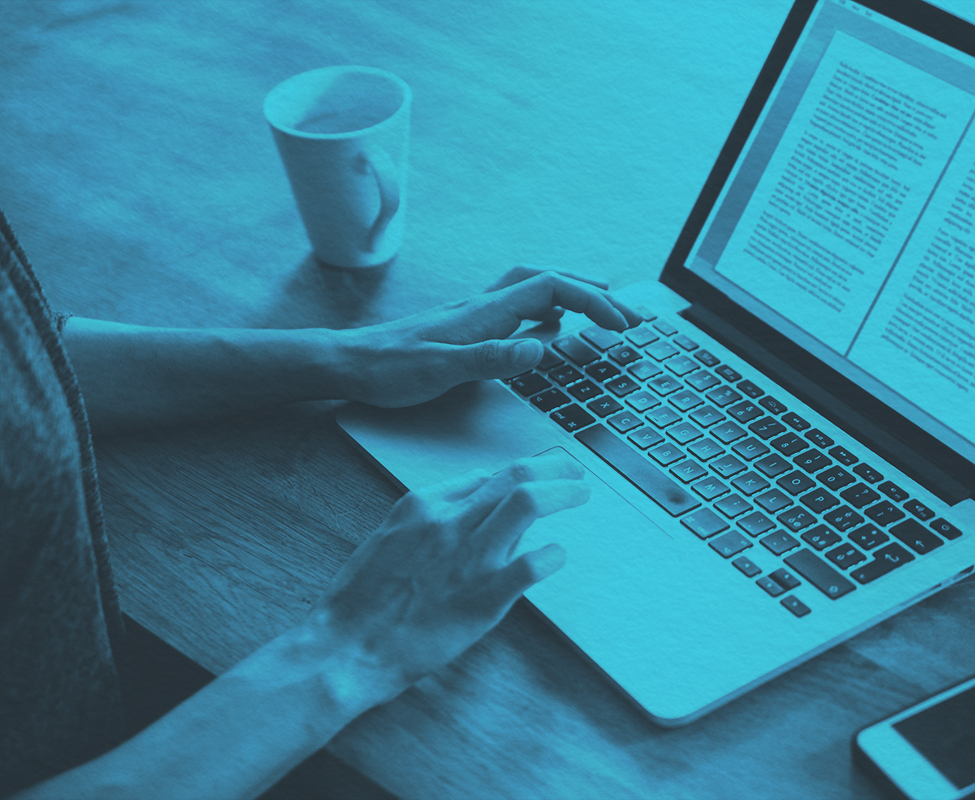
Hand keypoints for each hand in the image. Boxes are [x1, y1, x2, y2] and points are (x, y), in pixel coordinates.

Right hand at [305, 452, 587, 705]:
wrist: (346, 646)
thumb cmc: (362, 599)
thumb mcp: (390, 538)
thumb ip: (430, 517)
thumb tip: (472, 501)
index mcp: (424, 504)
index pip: (489, 475)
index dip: (523, 470)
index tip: (541, 472)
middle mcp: (449, 522)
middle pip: (515, 477)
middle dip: (553, 469)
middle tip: (574, 472)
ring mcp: (468, 558)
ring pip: (528, 503)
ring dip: (563, 493)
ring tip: (579, 495)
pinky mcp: (483, 598)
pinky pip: (530, 565)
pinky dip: (552, 555)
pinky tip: (558, 555)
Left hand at [335, 266, 641, 406]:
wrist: (348, 363)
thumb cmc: (389, 370)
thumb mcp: (440, 371)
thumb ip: (490, 359)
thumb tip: (539, 349)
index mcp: (485, 312)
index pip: (553, 288)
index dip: (593, 301)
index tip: (621, 325)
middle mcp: (484, 305)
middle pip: (550, 279)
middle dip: (593, 291)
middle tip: (627, 313)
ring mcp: (476, 314)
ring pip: (534, 288)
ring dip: (572, 292)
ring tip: (601, 309)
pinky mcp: (467, 327)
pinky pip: (518, 306)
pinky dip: (546, 307)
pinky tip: (549, 325)